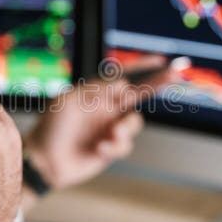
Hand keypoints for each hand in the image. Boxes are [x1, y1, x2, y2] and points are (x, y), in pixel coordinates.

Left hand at [23, 55, 179, 202]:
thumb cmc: (51, 128)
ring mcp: (109, 127)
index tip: (161, 60)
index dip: (142, 67)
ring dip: (125, 129)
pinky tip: (98, 149)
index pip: (123, 76)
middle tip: (176, 74)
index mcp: (95, 92)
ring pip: (134, 123)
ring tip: (109, 137)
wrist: (45, 161)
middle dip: (157, 84)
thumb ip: (96, 91)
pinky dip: (114, 147)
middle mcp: (105, 107)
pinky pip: (125, 144)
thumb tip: (121, 82)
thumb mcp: (69, 102)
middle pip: (139, 93)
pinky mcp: (110, 147)